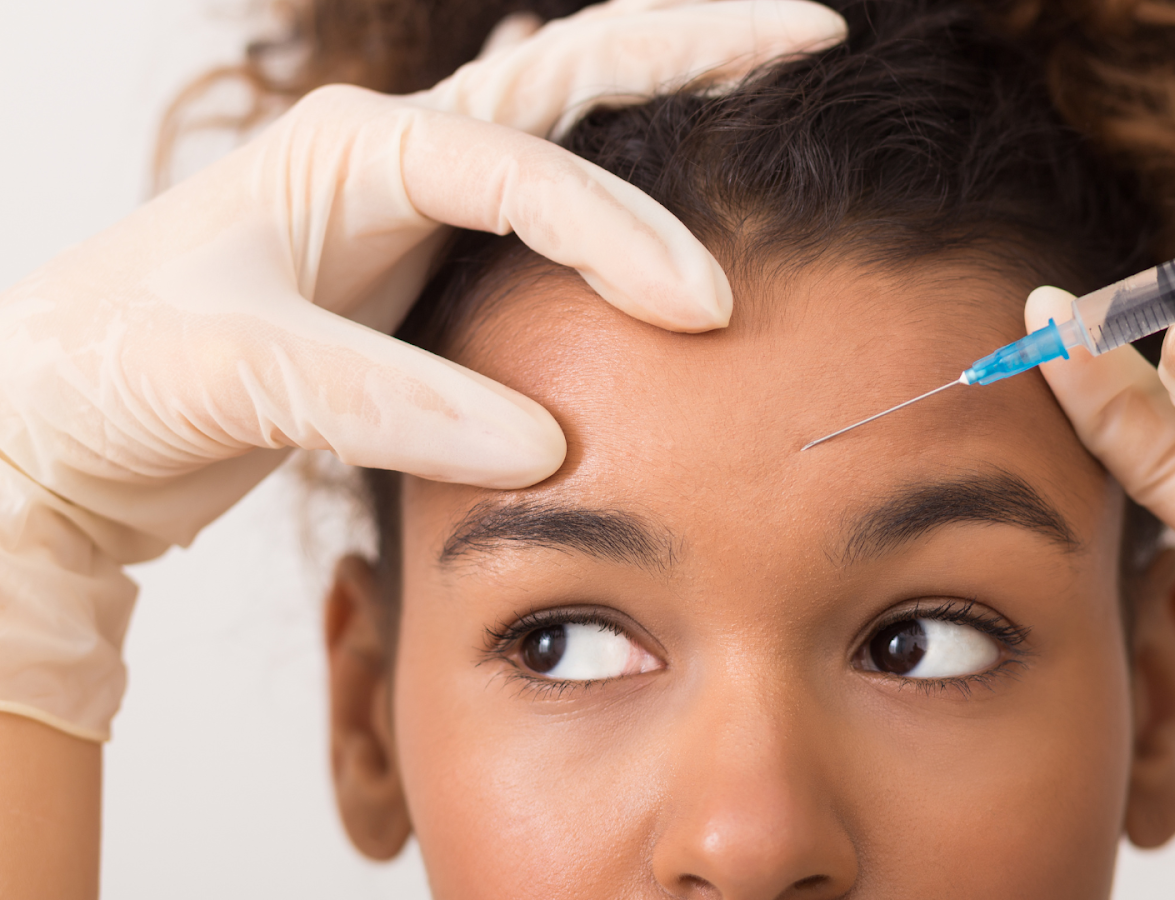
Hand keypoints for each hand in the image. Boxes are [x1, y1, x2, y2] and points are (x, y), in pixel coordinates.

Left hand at [0, 0, 843, 742]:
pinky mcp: (419, 263)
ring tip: (773, 69)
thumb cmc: (116, 371)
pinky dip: (615, 188)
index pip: (524, 170)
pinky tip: (661, 188)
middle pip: (572, 72)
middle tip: (813, 31)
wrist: (56, 419)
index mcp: (351, 151)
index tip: (701, 311)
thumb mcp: (237, 372)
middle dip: (694, 46)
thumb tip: (545, 442)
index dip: (623, 233)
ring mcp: (411, 203)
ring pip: (567, 123)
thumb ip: (391, 402)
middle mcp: (393, 155)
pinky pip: (543, 204)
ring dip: (669, 95)